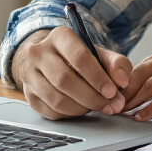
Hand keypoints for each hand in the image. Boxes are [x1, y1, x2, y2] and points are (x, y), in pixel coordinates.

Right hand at [12, 27, 132, 119]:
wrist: (50, 60)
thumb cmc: (78, 57)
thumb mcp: (99, 53)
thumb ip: (117, 63)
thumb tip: (122, 81)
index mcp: (59, 36)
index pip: (79, 57)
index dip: (98, 77)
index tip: (112, 91)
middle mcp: (39, 53)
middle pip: (65, 80)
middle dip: (92, 97)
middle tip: (110, 105)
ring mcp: (30, 75)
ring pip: (57, 99)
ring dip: (83, 108)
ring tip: (98, 106)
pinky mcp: (29, 95)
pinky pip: (51, 111)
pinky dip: (71, 114)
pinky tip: (82, 108)